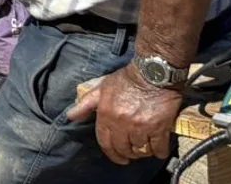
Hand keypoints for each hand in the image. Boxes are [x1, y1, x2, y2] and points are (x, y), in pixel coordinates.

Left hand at [66, 64, 182, 163]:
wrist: (153, 72)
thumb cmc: (127, 79)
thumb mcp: (102, 88)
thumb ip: (86, 104)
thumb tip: (71, 116)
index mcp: (106, 114)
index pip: (104, 141)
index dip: (111, 153)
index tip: (118, 157)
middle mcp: (122, 123)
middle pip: (123, 149)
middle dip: (126, 154)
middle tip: (131, 154)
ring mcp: (141, 127)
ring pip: (140, 150)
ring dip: (143, 152)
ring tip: (145, 147)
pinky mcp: (159, 128)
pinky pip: (158, 148)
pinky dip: (159, 151)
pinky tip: (158, 149)